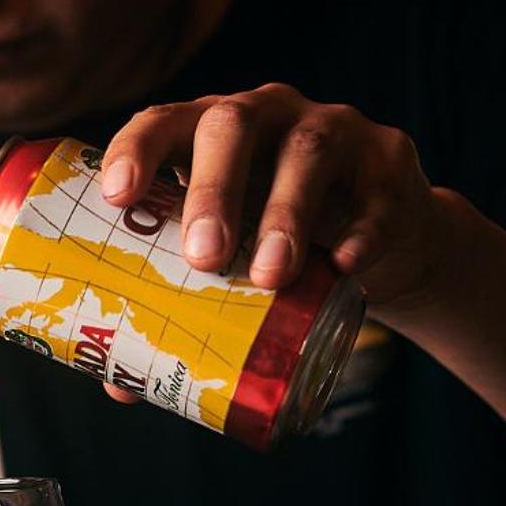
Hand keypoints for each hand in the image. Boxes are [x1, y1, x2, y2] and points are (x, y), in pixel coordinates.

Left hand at [100, 84, 454, 312]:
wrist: (375, 240)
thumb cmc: (272, 244)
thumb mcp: (227, 263)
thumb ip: (175, 309)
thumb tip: (120, 389)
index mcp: (208, 134)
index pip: (165, 121)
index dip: (137, 149)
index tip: (117, 197)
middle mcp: (268, 115)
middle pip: (233, 124)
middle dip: (214, 189)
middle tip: (203, 258)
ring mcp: (333, 132)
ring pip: (307, 153)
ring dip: (285, 214)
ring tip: (269, 277)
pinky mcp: (387, 164)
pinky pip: (376, 193)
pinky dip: (361, 231)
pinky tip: (344, 266)